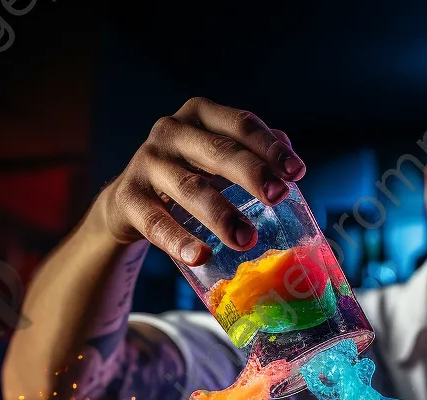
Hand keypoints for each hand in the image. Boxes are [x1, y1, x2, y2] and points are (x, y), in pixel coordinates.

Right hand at [99, 98, 305, 263]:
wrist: (130, 200)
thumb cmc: (187, 174)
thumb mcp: (217, 159)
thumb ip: (252, 157)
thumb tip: (292, 168)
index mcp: (200, 116)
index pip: (240, 125)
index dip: (270, 147)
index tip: (297, 173)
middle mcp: (171, 131)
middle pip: (218, 152)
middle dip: (251, 173)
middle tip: (277, 197)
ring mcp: (147, 162)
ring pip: (191, 188)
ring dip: (221, 215)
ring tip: (246, 240)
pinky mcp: (129, 198)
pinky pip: (157, 222)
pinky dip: (179, 240)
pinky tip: (200, 256)